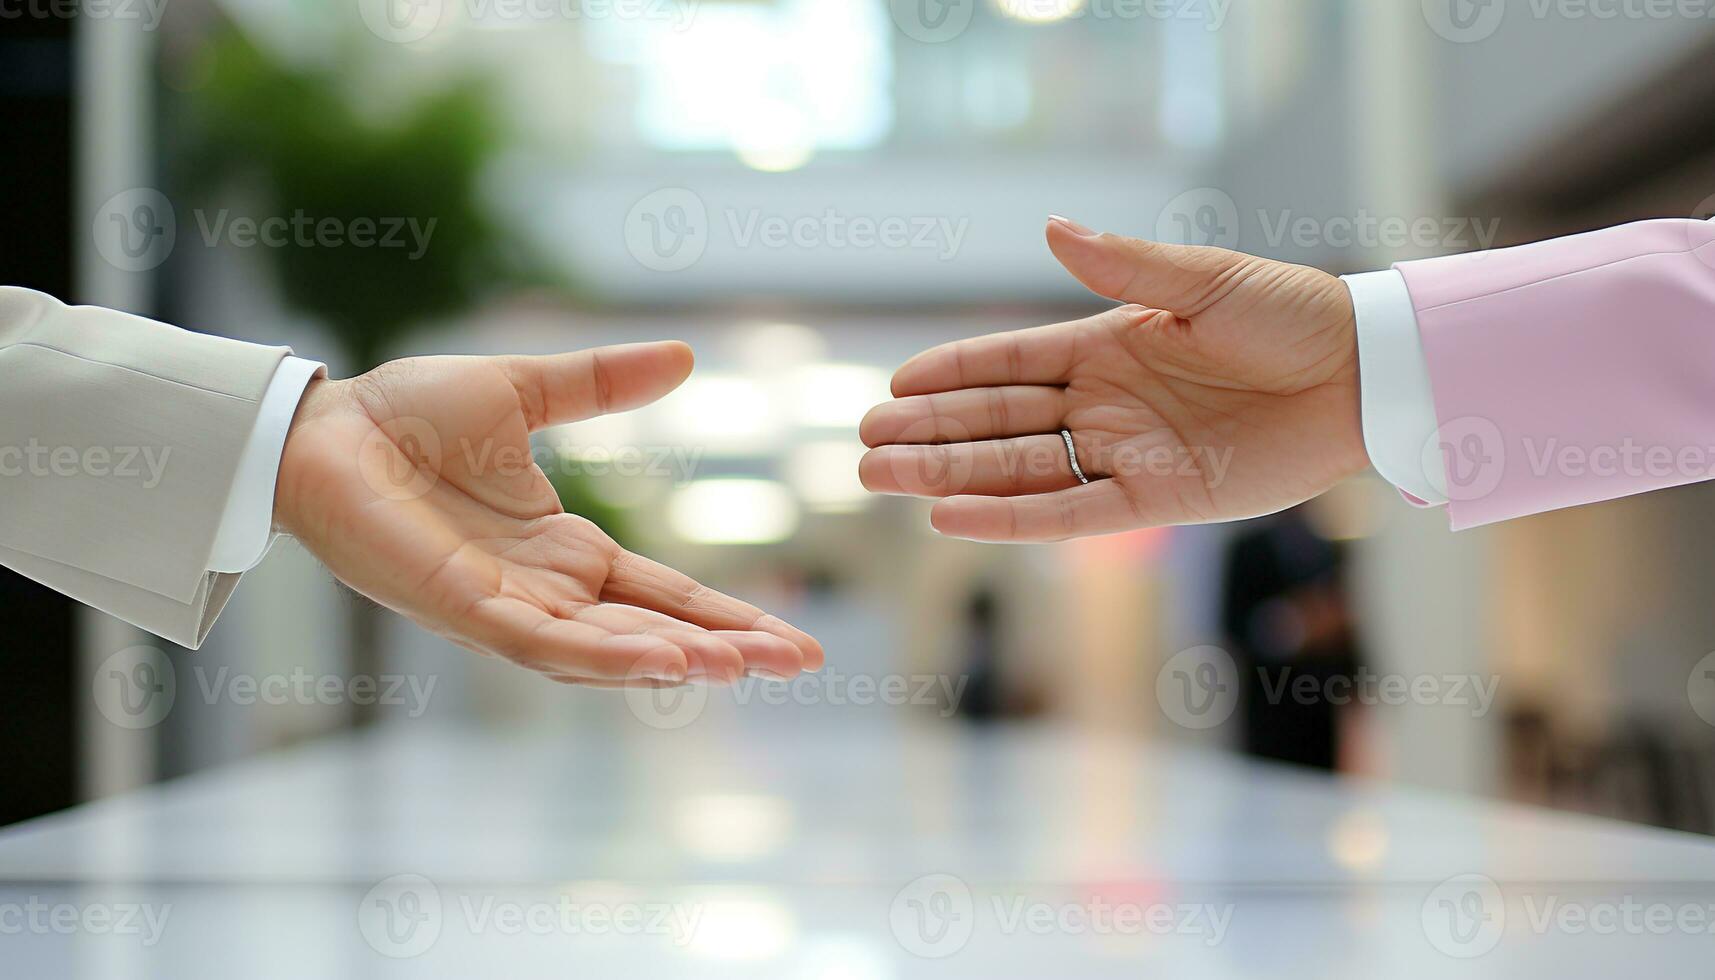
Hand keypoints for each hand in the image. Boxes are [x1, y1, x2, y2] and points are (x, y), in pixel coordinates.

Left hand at [274, 345, 822, 685]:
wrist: (321, 424)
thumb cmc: (405, 413)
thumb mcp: (527, 388)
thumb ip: (602, 383)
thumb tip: (684, 355)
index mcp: (564, 549)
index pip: (663, 593)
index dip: (727, 614)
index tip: (792, 636)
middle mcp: (544, 589)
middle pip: (653, 631)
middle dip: (726, 649)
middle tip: (801, 661)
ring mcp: (505, 606)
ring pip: (607, 651)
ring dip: (676, 659)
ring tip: (745, 665)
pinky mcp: (461, 607)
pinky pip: (543, 644)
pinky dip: (605, 658)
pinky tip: (664, 662)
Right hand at [859, 217, 1367, 540]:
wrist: (1362, 376)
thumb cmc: (1288, 316)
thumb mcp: (1203, 283)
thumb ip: (1123, 266)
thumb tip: (1050, 228)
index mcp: (1107, 347)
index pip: (1008, 364)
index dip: (950, 375)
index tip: (892, 388)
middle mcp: (1104, 405)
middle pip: (996, 423)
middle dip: (928, 435)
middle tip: (862, 449)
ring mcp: (1124, 455)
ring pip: (1017, 471)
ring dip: (949, 476)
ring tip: (881, 479)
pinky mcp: (1156, 501)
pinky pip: (1070, 515)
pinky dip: (1011, 519)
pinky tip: (953, 518)